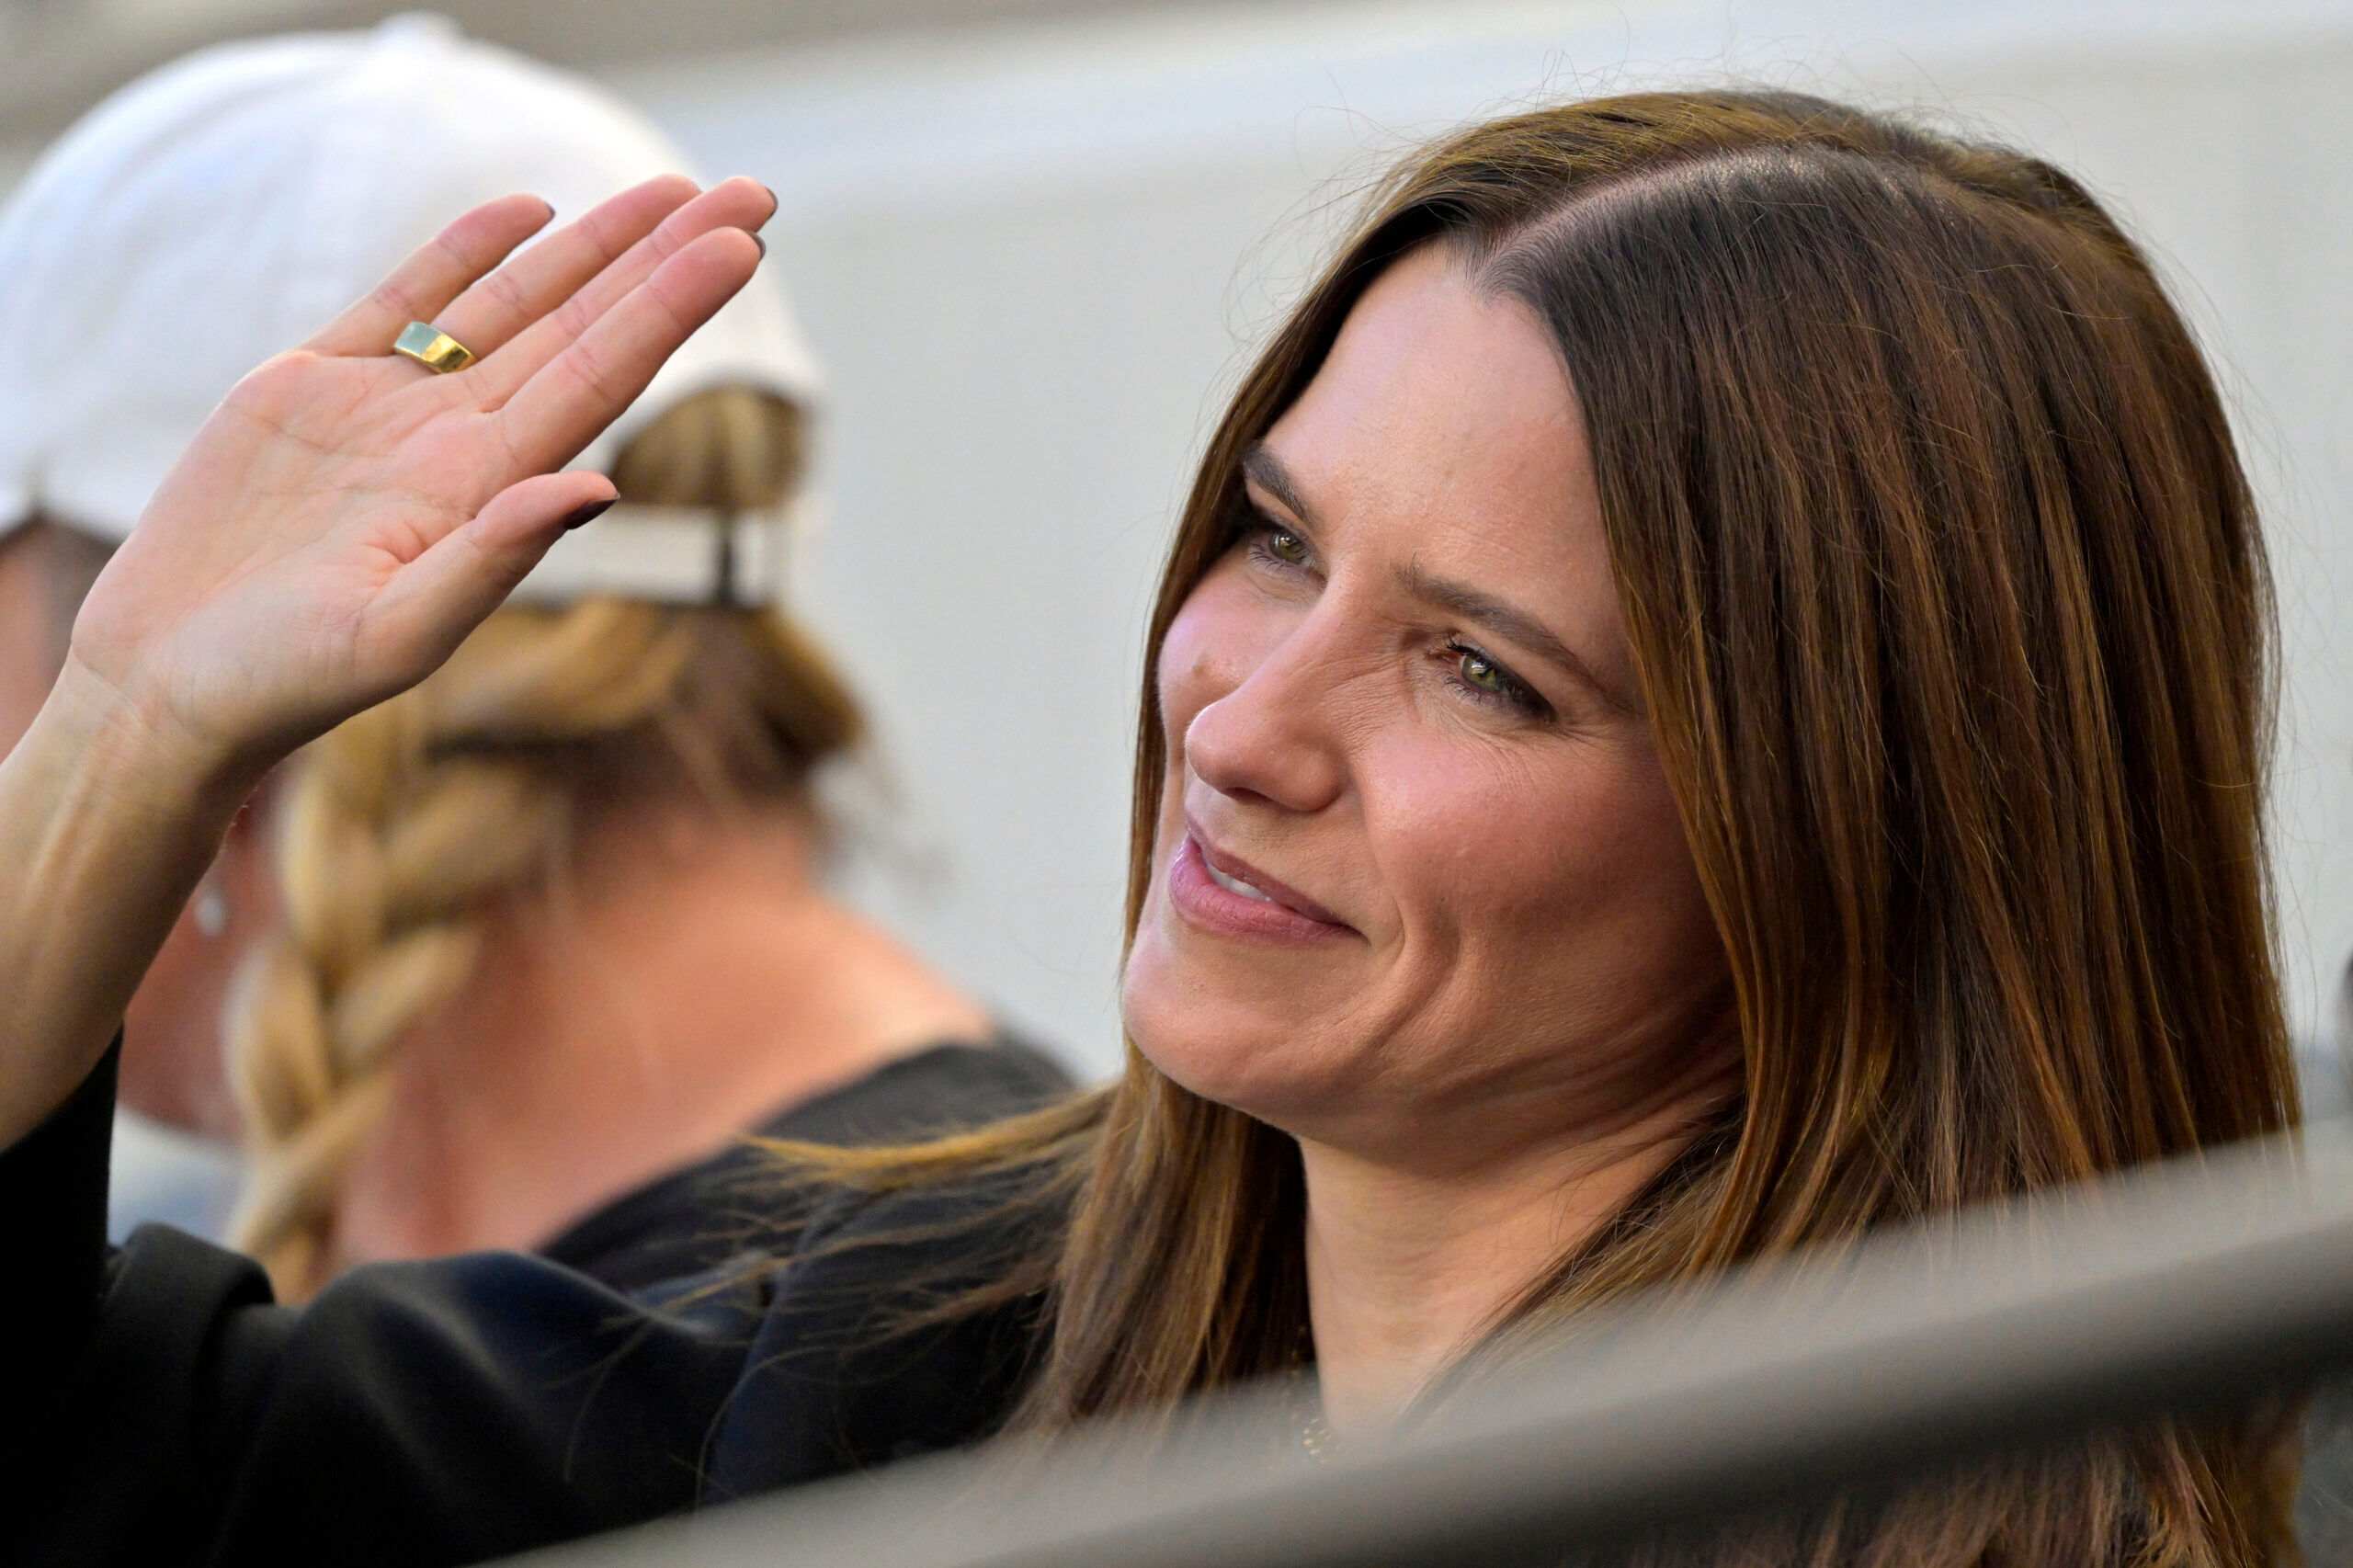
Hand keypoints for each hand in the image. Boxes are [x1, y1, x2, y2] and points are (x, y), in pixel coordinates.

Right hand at [63, 174, 773, 788]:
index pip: (604, 377)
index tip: (741, 248)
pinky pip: (405, 302)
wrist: (174, 682)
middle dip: (662, 261)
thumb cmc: (288, 682)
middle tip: (748, 194)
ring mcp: (390, 410)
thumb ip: (495, 558)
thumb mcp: (400, 632)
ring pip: (511, 305)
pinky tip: (529, 212)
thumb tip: (595, 485)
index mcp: (489, 492)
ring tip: (671, 190)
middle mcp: (458, 442)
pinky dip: (464, 253)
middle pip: (583, 328)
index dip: (671, 309)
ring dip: (590, 247)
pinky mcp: (313, 389)